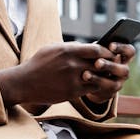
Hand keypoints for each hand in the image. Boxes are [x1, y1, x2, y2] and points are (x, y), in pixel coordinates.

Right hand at [0, 42, 115, 106]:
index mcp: (68, 50)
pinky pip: (91, 89)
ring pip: (99, 78)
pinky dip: (98, 87)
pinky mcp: (72, 92)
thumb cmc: (39, 63)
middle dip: (109, 64)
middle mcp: (72, 64)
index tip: (110, 53)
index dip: (107, 52)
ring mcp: (73, 79)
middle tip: (114, 65)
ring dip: (106, 77)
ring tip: (110, 76)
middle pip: (100, 64)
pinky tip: (99, 85)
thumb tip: (86, 46)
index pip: (96, 50)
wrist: (25, 82)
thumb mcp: (53, 48)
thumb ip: (70, 47)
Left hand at [83, 42, 134, 103]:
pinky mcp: (110, 93)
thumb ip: (100, 49)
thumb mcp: (99, 51)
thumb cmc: (97, 56)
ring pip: (114, 84)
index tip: (110, 45)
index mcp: (125, 57)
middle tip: (97, 63)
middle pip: (124, 70)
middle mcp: (124, 71)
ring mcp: (119, 83)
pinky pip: (104, 92)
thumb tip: (94, 45)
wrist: (93, 76)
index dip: (122, 48)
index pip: (130, 51)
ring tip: (85, 74)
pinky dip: (93, 86)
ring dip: (99, 79)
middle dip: (110, 66)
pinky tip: (83, 80)